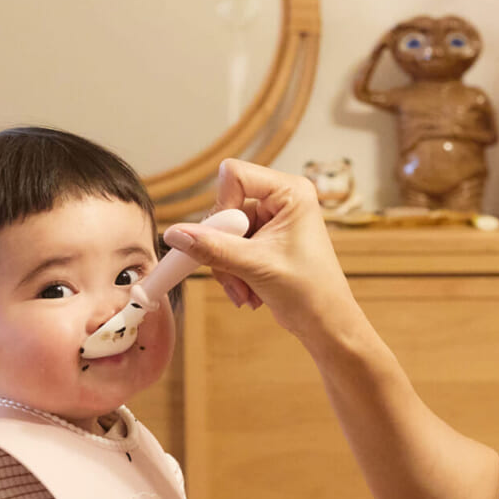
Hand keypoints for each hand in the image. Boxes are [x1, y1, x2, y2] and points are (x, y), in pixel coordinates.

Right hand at [162, 159, 363, 342]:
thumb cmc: (309, 291)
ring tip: (245, 292)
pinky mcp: (264, 239)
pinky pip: (229, 247)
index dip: (223, 207)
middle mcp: (281, 199)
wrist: (325, 323)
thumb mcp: (255, 266)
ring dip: (227, 267)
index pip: (234, 175)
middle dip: (224, 248)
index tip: (228, 238)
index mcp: (291, 191)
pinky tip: (248, 293)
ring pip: (223, 233)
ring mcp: (272, 219)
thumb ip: (211, 248)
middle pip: (225, 208)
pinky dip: (233, 273)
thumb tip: (174, 234)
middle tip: (235, 275)